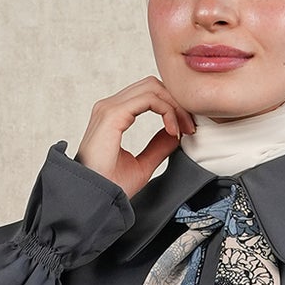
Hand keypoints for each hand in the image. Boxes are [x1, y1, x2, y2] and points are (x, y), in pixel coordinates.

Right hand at [74, 78, 195, 199]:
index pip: (148, 94)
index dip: (171, 106)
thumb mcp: (142, 165)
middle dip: (176, 102)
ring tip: (183, 129)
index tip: (185, 130)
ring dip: (174, 105)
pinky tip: (173, 130)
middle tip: (189, 127)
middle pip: (152, 85)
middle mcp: (109, 107)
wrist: (95, 199)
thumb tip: (174, 132)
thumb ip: (158, 146)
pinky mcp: (112, 114)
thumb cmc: (110, 187)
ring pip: (152, 88)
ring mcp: (109, 108)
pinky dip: (167, 110)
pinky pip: (149, 99)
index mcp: (113, 116)